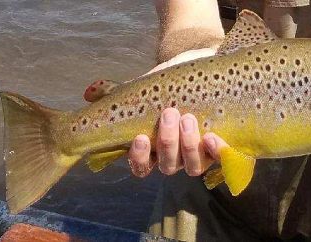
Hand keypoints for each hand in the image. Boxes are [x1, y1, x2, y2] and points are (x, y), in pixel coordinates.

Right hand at [128, 47, 225, 176]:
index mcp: (153, 149)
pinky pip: (220, 159)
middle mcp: (175, 156)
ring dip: (188, 145)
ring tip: (188, 118)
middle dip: (167, 143)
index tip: (140, 137)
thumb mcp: (143, 86)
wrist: (201, 65)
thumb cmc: (168, 82)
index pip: (141, 167)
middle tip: (169, 114)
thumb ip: (116, 92)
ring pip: (192, 166)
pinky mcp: (221, 146)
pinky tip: (213, 137)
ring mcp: (199, 154)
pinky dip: (216, 151)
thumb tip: (89, 93)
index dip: (140, 159)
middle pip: (168, 166)